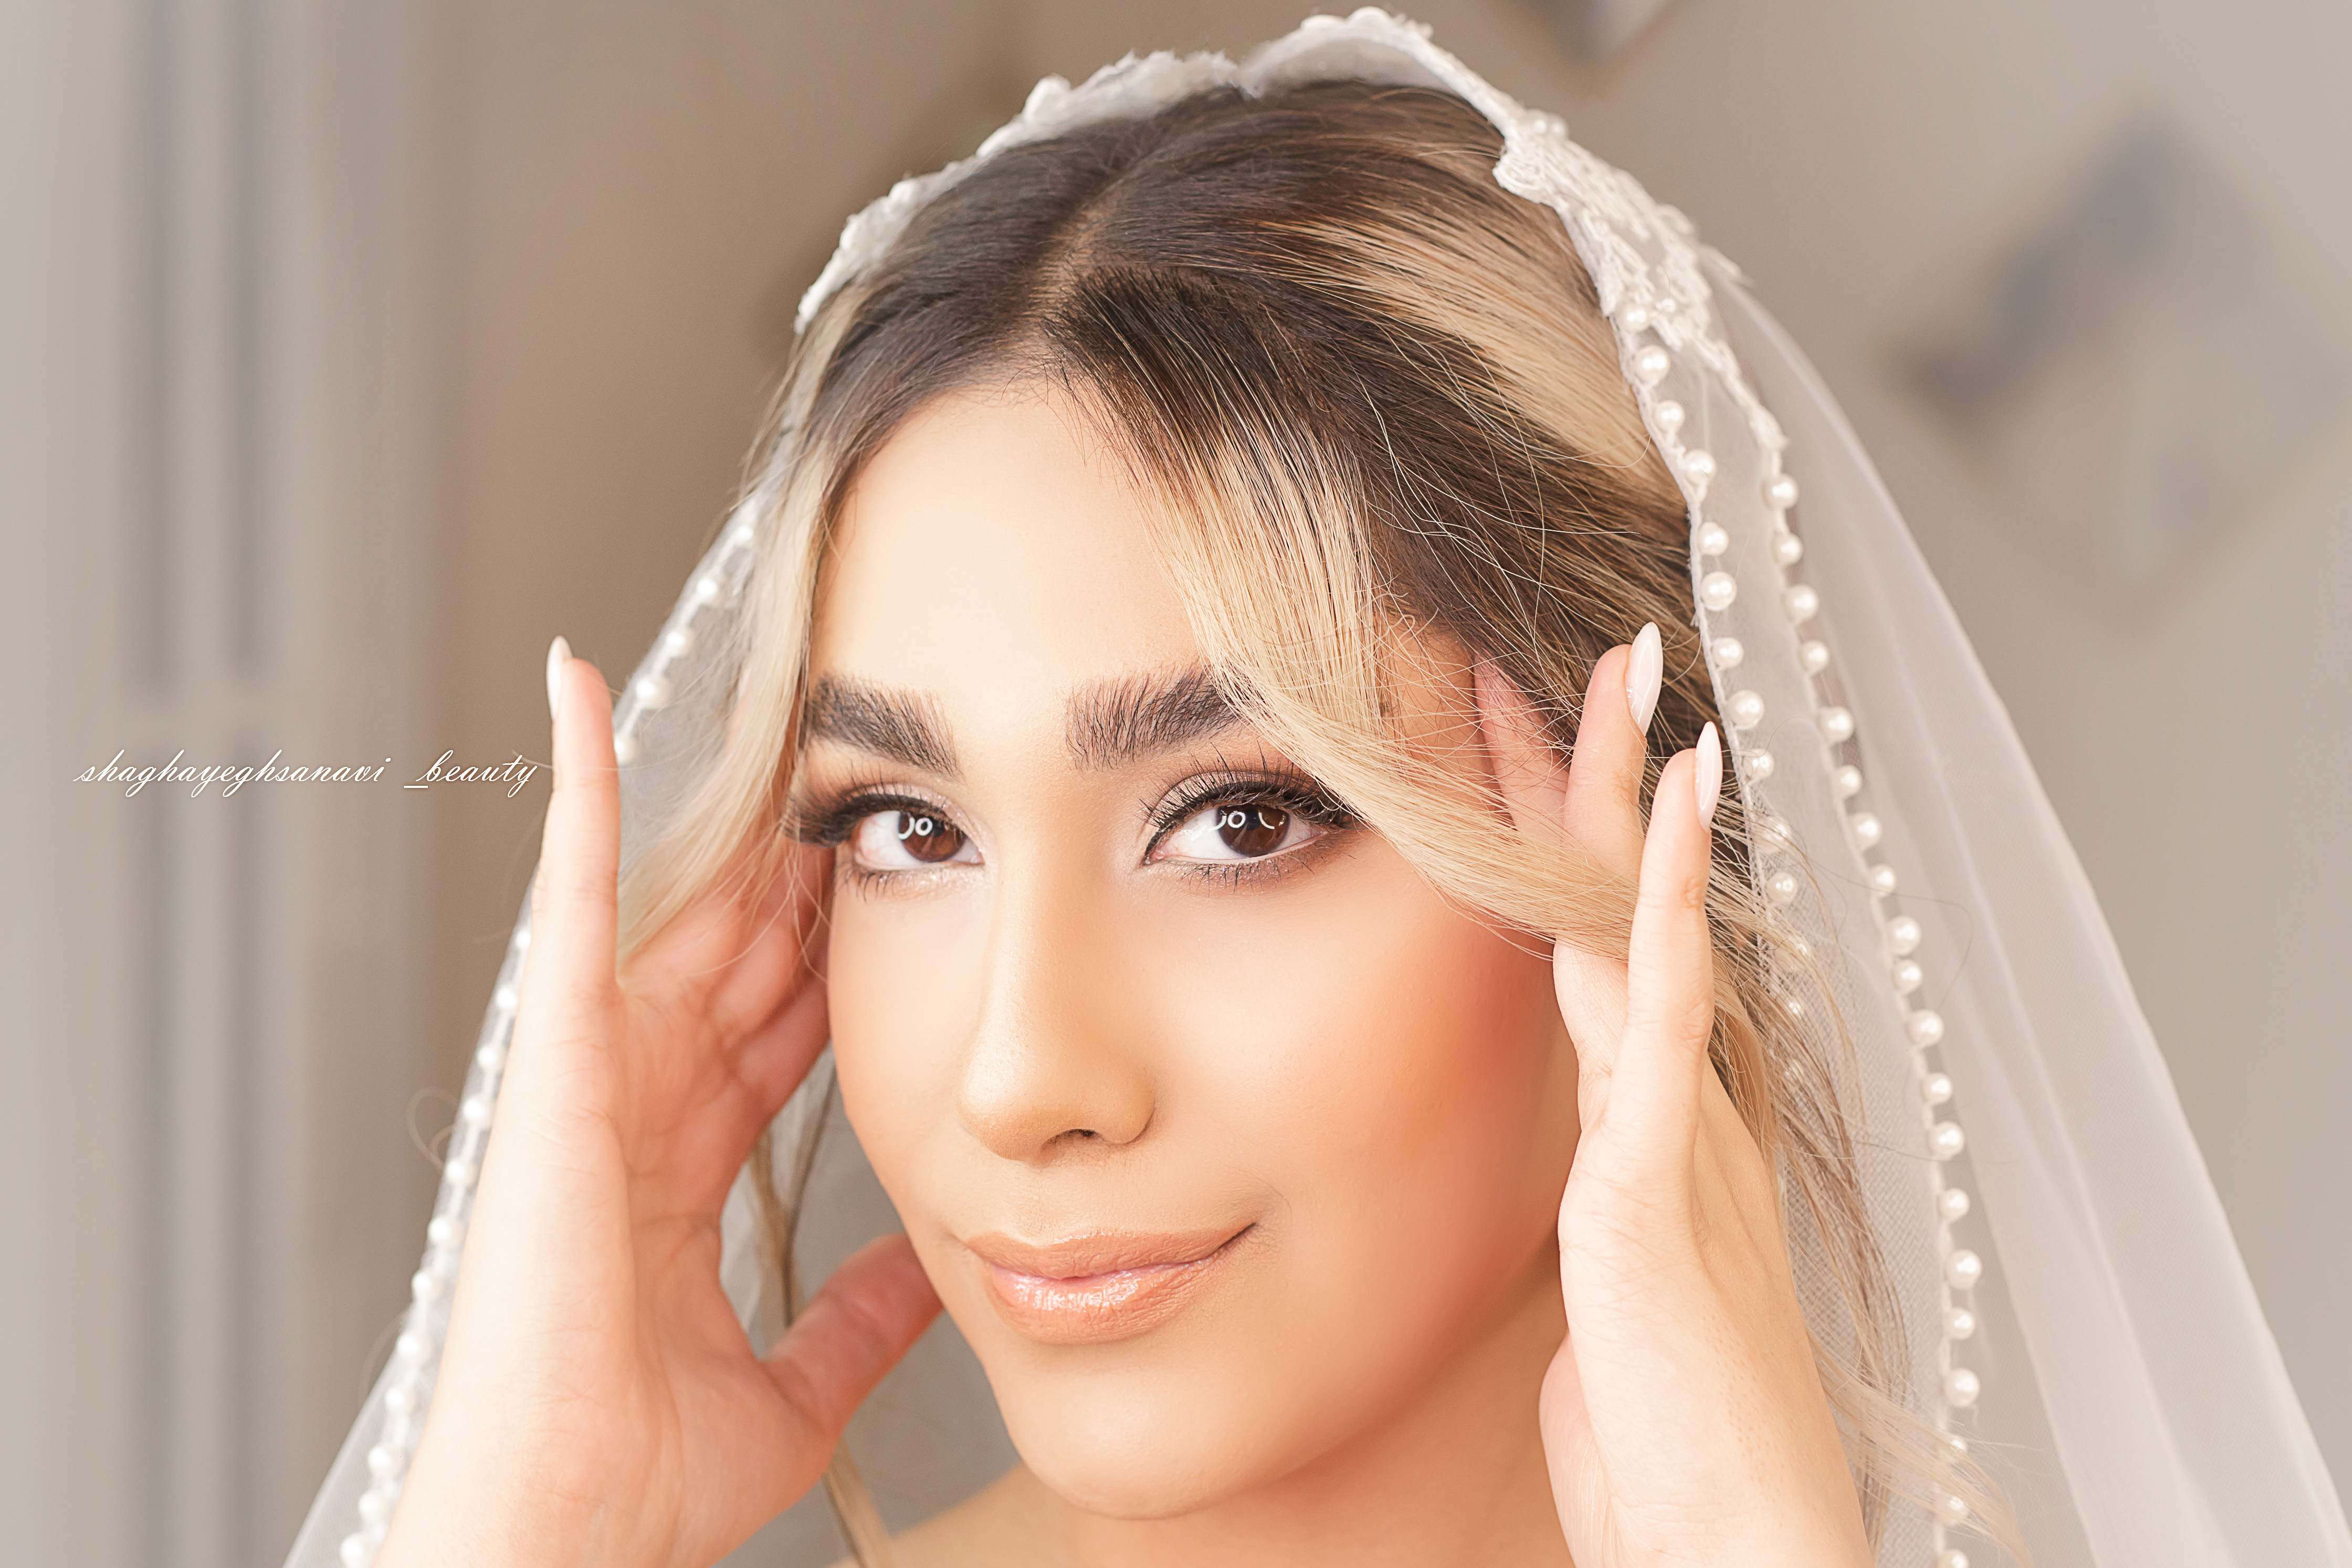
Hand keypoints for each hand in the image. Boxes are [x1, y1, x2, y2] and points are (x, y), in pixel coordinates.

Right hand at [380, 645, 940, 1567]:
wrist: (566, 1518)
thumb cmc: (637, 1471)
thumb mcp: (793, 1383)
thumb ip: (856, 1317)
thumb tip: (931, 1269)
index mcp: (678, 1169)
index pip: (774, 1033)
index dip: (835, 960)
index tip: (898, 898)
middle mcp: (634, 1105)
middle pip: (740, 955)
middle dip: (805, 874)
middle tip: (873, 784)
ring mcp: (589, 1069)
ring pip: (679, 907)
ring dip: (735, 820)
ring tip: (800, 721)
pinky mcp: (551, 1052)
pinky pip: (568, 894)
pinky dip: (575, 790)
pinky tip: (582, 690)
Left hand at [1480, 634, 1871, 1567]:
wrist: (1732, 1540)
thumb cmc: (1666, 1449)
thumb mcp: (1603, 1308)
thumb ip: (1589, 1231)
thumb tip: (1566, 1208)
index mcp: (1646, 1140)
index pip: (1591, 962)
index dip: (1560, 856)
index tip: (1523, 750)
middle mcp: (1671, 1112)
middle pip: (1613, 917)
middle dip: (1594, 787)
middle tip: (1585, 661)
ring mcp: (1676, 1131)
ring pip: (1636, 928)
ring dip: (1623, 798)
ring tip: (1624, 675)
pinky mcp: (1661, 1170)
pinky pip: (1662, 1000)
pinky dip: (1665, 890)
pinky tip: (1671, 792)